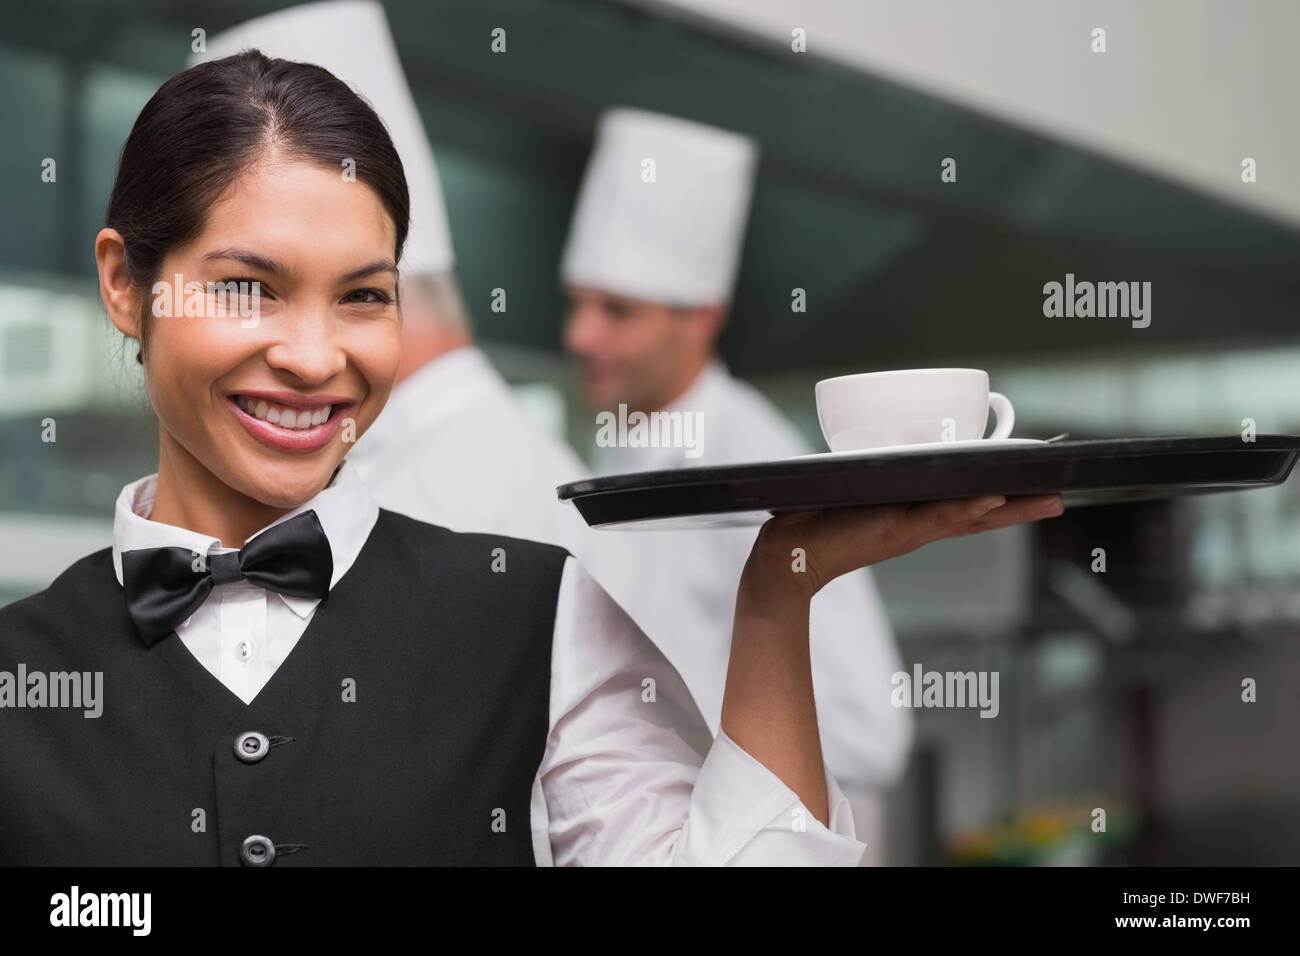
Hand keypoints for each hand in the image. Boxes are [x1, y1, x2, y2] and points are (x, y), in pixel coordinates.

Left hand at [744, 493, 1064, 601]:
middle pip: (981, 515)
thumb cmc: (821, 520)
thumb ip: (882, 478)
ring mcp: (910, 527)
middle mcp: (919, 525)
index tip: (1039, 492)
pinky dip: (964, 508)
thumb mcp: (862, 493)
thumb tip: (894, 449)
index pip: (969, 508)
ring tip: (1042, 499)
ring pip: (968, 516)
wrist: (790, 549)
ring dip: (1005, 508)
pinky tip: (989, 499)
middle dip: (1021, 507)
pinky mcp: (894, 527)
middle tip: (1059, 498)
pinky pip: (937, 516)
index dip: (1005, 502)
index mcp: (917, 517)